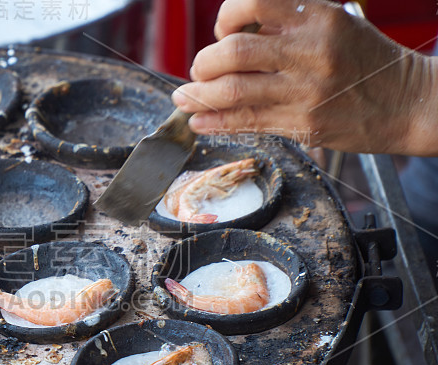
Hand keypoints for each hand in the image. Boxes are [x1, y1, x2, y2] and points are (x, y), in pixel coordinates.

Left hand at [171, 0, 437, 155]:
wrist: (407, 103)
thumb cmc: (365, 61)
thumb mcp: (335, 24)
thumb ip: (287, 25)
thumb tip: (232, 34)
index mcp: (317, 18)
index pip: (253, 4)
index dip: (225, 18)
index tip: (222, 32)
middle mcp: (310, 53)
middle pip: (234, 53)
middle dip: (204, 64)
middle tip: (198, 72)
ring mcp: (306, 92)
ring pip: (235, 92)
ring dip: (199, 96)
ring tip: (184, 98)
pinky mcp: (304, 125)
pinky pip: (248, 122)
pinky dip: (216, 122)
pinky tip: (199, 120)